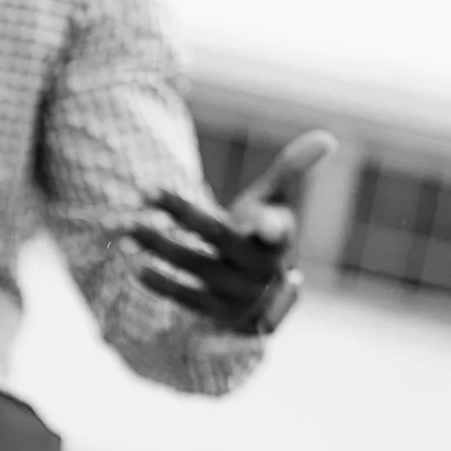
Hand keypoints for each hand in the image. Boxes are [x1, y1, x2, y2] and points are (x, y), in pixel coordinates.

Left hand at [130, 129, 337, 334]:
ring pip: (192, 265)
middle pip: (215, 236)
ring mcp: (236, 293)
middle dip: (179, 213)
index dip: (274, 226)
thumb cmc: (265, 238)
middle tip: (143, 192)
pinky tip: (133, 262)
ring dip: (155, 244)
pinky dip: (159, 281)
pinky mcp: (215, 314)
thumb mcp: (278, 205)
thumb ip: (292, 171)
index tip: (267, 223)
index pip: (277, 229)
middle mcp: (259, 268)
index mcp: (278, 239)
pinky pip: (184, 296)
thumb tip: (327, 136)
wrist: (262, 300)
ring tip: (123, 225)